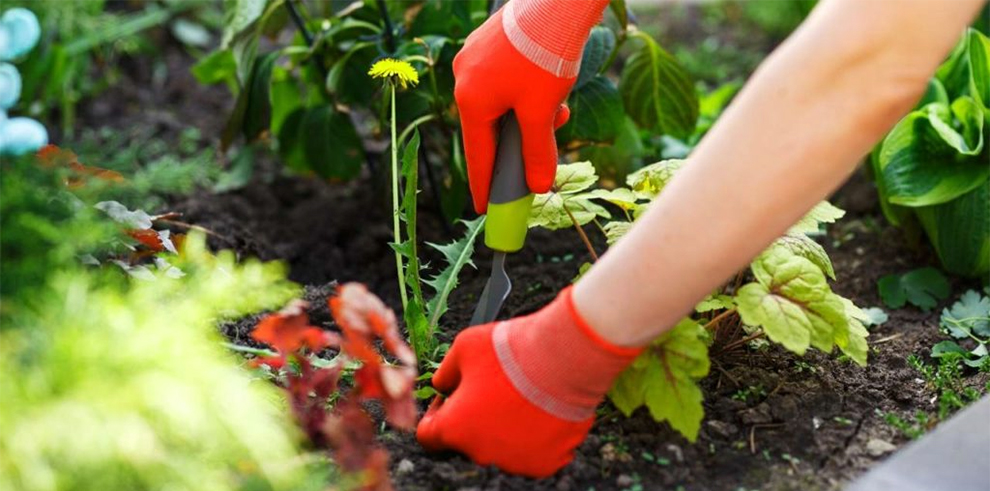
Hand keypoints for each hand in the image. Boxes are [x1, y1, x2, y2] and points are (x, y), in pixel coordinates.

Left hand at [416, 287, 640, 476]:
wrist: (563, 358)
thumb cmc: (511, 351)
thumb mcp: (463, 348)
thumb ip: (444, 373)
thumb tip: (442, 385)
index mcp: (454, 429)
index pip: (428, 436)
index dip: (437, 413)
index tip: (453, 397)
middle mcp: (481, 453)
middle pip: (468, 441)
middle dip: (473, 418)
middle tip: (493, 390)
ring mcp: (515, 462)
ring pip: (501, 447)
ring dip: (503, 428)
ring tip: (520, 395)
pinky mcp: (545, 463)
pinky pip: (532, 453)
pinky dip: (533, 436)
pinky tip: (539, 409)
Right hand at [453, 0, 606, 212]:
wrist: (556, 2)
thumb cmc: (544, 57)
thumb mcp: (543, 112)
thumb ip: (538, 152)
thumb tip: (539, 187)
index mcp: (470, 100)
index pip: (477, 155)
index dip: (484, 184)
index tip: (485, 208)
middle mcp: (465, 78)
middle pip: (490, 128)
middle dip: (519, 143)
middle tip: (538, 159)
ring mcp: (475, 57)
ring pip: (501, 103)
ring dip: (529, 116)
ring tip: (558, 112)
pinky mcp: (489, 42)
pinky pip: (504, 80)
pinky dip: (526, 93)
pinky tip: (551, 88)